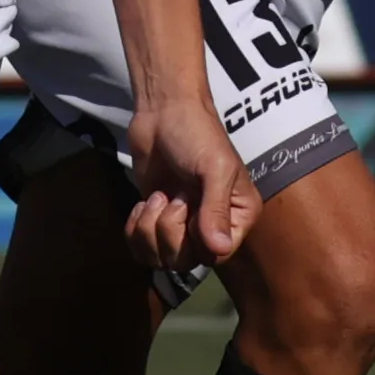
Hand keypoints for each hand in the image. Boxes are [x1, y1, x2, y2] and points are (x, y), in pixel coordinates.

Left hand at [121, 97, 258, 274]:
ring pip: (160, 260)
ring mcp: (183, 226)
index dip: (194, 239)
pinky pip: (142, 250)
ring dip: (149, 230)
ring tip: (156, 197)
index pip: (217, 256)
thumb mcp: (215, 168)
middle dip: (168, 230)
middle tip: (170, 196)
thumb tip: (219, 250)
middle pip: (186, 262)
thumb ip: (216, 208)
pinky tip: (142, 204)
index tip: (186, 204)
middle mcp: (214, 227)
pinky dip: (135, 230)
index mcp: (239, 217)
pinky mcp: (156, 221)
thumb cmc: (196, 134)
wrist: (163, 112)